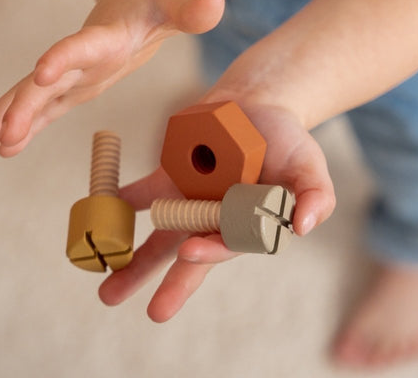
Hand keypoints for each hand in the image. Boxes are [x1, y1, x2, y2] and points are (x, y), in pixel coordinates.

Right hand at [0, 0, 223, 156]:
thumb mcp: (179, 0)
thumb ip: (192, 8)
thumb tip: (214, 6)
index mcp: (109, 34)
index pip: (84, 45)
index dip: (65, 57)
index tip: (42, 72)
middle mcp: (84, 54)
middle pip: (47, 80)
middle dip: (22, 106)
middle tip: (0, 136)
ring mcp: (75, 70)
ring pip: (32, 95)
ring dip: (7, 118)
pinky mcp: (75, 83)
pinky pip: (43, 107)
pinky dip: (22, 125)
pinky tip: (1, 149)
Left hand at [99, 104, 335, 321]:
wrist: (259, 104)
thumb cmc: (288, 141)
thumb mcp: (310, 165)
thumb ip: (315, 196)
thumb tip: (303, 227)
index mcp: (246, 225)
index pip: (227, 245)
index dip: (209, 252)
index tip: (191, 252)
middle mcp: (214, 220)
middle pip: (191, 256)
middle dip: (173, 286)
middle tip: (156, 313)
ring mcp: (189, 201)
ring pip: (160, 237)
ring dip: (134, 263)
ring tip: (108, 292)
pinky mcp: (170, 178)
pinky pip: (142, 194)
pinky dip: (121, 204)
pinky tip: (102, 214)